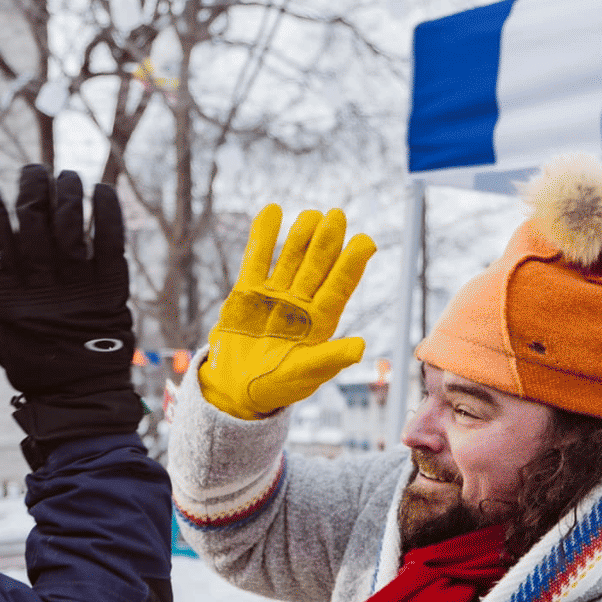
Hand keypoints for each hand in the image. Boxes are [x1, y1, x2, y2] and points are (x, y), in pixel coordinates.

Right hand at [0, 165, 143, 455]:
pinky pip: (110, 237)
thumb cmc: (34, 366)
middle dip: (31, 185)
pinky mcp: (111, 285)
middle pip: (34, 216)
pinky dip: (106, 210)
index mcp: (9, 292)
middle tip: (32, 172)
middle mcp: (42, 281)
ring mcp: (79, 282)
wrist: (80, 397)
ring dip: (66, 190)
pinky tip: (101, 189)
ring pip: (71, 219)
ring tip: (64, 176)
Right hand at [198, 206, 375, 419]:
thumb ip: (330, 359)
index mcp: (321, 321)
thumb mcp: (305, 375)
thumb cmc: (277, 387)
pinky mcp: (247, 292)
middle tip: (337, 215)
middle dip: (327, 241)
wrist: (236, 390)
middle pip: (317, 265)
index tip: (365, 241)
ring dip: (301, 235)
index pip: (340, 286)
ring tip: (311, 215)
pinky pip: (255, 259)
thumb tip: (361, 347)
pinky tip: (272, 211)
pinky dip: (262, 236)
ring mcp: (274, 294)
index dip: (352, 264)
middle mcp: (301, 302)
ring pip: (290, 257)